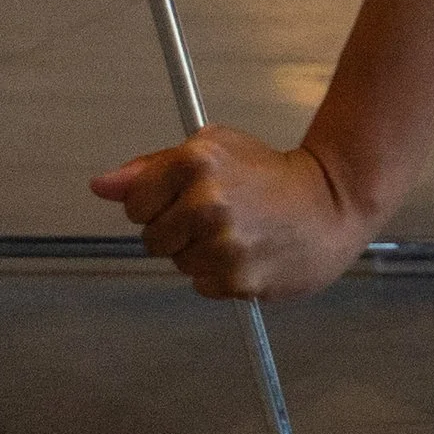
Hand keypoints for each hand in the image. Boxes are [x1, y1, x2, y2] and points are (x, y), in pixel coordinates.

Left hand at [90, 127, 372, 298]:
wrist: (332, 203)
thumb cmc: (270, 173)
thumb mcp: (214, 149)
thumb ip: (153, 168)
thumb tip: (101, 186)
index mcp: (195, 162)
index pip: (134, 203)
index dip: (156, 202)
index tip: (185, 197)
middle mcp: (205, 203)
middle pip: (152, 238)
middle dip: (176, 229)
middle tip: (216, 216)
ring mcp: (221, 245)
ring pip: (178, 263)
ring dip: (199, 253)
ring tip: (237, 233)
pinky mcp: (236, 280)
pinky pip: (202, 285)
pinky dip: (220, 275)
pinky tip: (248, 253)